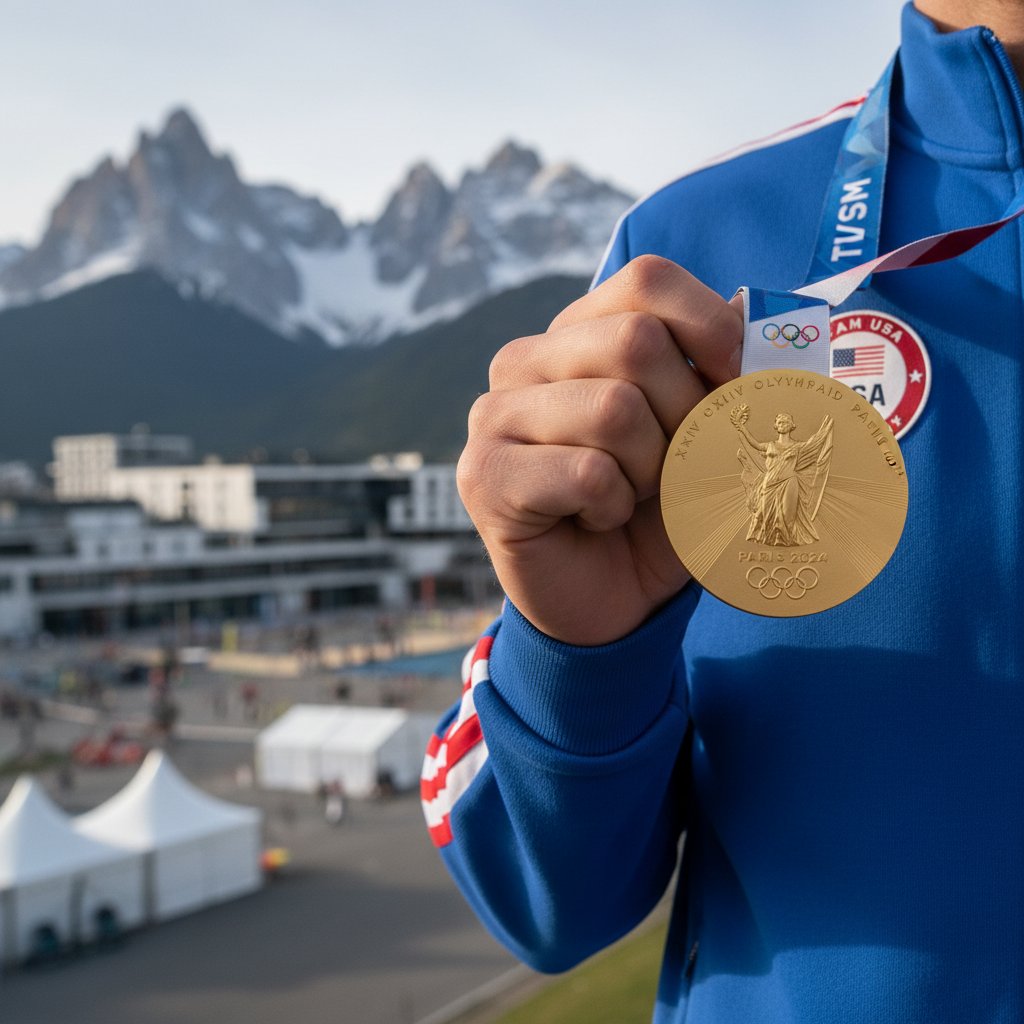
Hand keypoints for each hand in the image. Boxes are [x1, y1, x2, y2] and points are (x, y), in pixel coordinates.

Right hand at [458, 255, 743, 644]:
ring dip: (650, 469)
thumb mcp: (704, 433)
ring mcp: (494, 414)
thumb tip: (753, 312)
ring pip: (614, 409)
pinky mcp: (483, 474)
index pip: (647, 280)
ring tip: (630, 495)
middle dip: (685, 415)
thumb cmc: (659, 508)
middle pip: (636, 341)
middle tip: (675, 464)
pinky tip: (595, 521)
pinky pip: (586, 472)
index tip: (735, 388)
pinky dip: (614, 507)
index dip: (710, 330)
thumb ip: (722, 370)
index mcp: (577, 332)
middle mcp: (525, 359)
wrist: (611, 599)